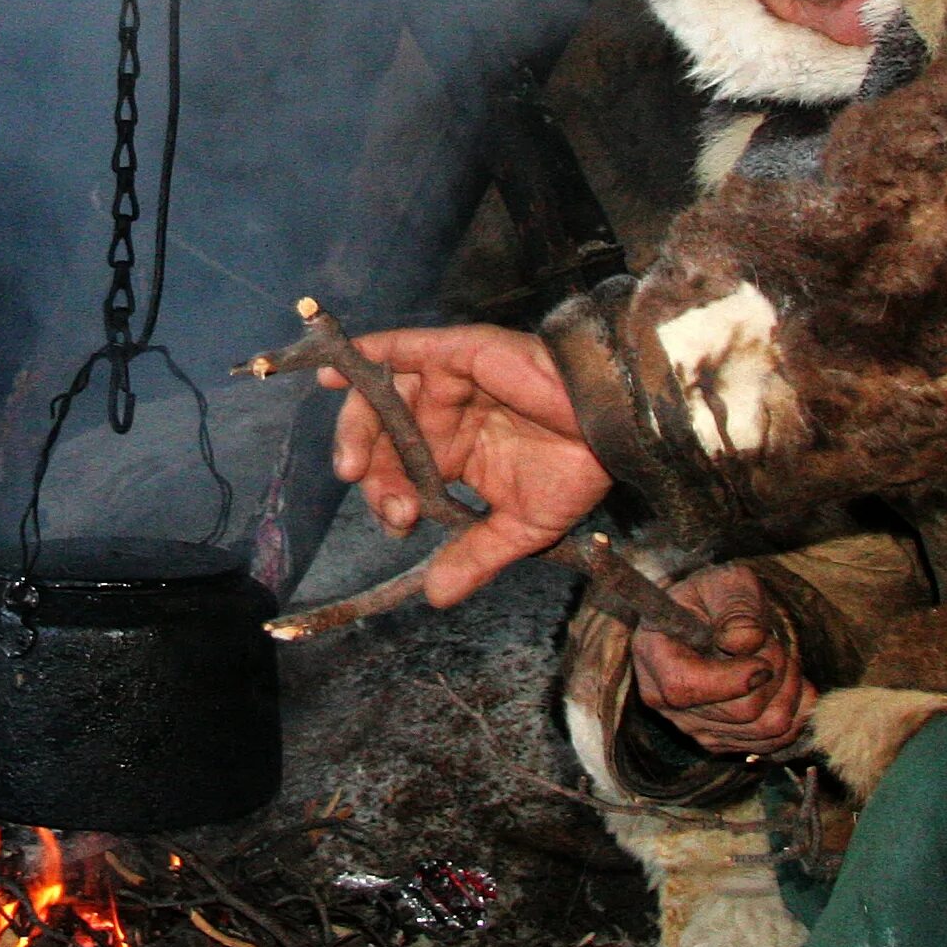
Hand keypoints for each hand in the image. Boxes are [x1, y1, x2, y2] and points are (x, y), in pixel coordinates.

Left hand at [326, 324, 610, 607]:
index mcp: (458, 455)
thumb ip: (476, 556)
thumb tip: (435, 598)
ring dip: (358, 430)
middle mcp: (445, 418)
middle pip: (384, 442)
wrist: (614, 426)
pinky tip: (333, 375)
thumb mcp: (521, 526)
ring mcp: (447, 384)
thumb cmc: (578, 467)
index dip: (392, 500)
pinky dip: (367, 357)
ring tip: (354, 466)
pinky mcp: (457, 354)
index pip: (404, 477)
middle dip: (374, 475)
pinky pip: (403, 349)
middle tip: (380, 499)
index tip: (403, 524)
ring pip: (384, 400)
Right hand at [631, 563, 814, 757]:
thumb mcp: (726, 583)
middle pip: (738, 711)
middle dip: (774, 674)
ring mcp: (693, 726)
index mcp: (653, 653)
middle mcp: (665, 700)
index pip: (687, 687)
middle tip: (775, 643)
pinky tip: (787, 683)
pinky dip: (795, 712)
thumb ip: (737, 608)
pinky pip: (775, 741)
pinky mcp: (721, 741)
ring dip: (789, 691)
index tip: (762, 658)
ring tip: (782, 660)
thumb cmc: (714, 597)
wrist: (712, 618)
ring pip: (764, 729)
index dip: (734, 679)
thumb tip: (746, 644)